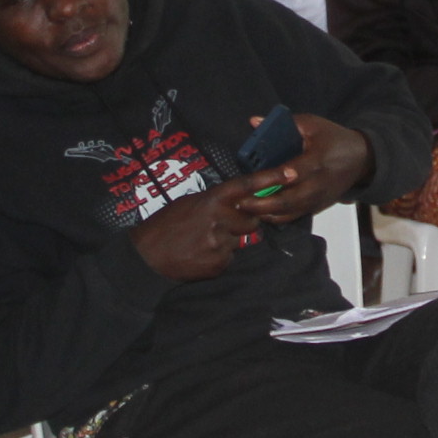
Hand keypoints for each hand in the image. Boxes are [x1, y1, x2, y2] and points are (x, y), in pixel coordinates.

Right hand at [135, 177, 269, 280]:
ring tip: (203, 241)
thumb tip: (238, 201)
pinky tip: (200, 255)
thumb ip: (216, 202)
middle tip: (220, 224)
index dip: (270, 178)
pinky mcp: (219, 264)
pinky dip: (219, 257)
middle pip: (251, 220)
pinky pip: (229, 258)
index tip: (291, 173)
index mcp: (211, 200)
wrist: (146, 256)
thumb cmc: (166, 225)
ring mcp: (220, 243)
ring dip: (229, 240)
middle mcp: (220, 219)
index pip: (247, 186)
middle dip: (244, 222)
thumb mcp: (189, 204)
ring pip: (240, 240)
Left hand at [245, 111, 372, 223]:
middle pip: (288, 200)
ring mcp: (318, 199)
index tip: (254, 181)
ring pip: (289, 213)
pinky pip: (294, 217)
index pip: (295, 172)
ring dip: (265, 214)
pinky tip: (258, 213)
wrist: (362, 160)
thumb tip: (254, 122)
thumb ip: (284, 124)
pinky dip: (275, 217)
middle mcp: (318, 184)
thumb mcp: (312, 124)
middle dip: (262, 204)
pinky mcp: (317, 207)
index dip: (276, 178)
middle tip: (238, 202)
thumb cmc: (334, 138)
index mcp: (318, 160)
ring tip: (243, 209)